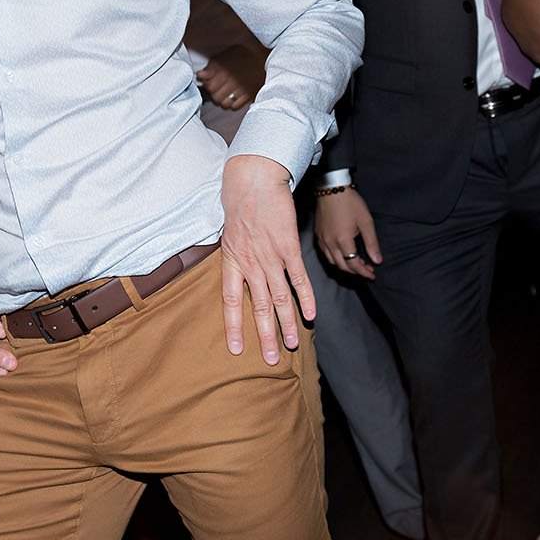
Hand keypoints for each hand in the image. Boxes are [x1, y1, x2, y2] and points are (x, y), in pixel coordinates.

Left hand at [197, 44, 267, 110]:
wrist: (261, 57)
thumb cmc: (241, 56)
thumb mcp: (223, 57)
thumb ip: (211, 68)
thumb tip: (200, 75)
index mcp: (224, 71)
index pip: (209, 87)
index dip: (208, 85)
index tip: (210, 83)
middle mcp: (232, 82)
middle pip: (216, 97)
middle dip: (214, 94)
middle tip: (218, 89)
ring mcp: (241, 90)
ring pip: (224, 104)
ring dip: (222, 101)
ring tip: (225, 94)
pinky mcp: (249, 95)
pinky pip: (235, 107)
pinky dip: (232, 104)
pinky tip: (233, 97)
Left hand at [219, 153, 313, 363]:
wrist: (254, 180)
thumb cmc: (240, 204)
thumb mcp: (228, 233)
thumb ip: (235, 257)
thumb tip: (238, 275)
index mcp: (232, 261)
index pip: (231, 301)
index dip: (233, 326)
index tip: (237, 349)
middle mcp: (251, 263)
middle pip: (259, 307)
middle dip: (266, 335)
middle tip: (272, 359)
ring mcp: (270, 257)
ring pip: (280, 298)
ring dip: (286, 323)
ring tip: (292, 344)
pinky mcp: (288, 248)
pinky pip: (299, 278)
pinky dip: (306, 298)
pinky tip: (311, 315)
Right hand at [315, 188, 381, 279]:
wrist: (331, 188)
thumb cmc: (350, 203)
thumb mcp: (366, 222)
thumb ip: (372, 244)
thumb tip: (377, 261)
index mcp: (342, 240)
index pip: (353, 264)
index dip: (364, 272)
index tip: (372, 274)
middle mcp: (329, 243)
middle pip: (342, 266)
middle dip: (356, 271)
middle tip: (367, 269)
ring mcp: (322, 240)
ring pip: (332, 262)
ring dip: (345, 266)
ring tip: (357, 263)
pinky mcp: (318, 235)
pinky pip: (325, 254)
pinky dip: (335, 259)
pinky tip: (343, 254)